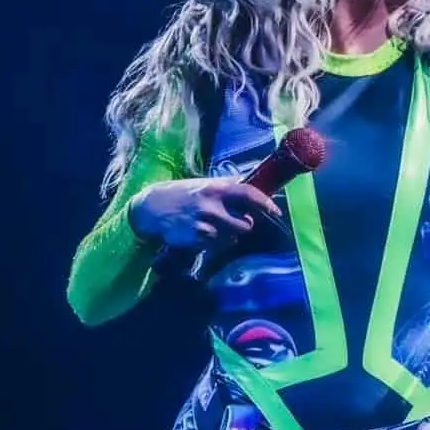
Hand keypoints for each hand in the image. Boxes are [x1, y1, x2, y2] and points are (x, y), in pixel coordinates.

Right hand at [126, 177, 281, 249]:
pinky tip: (200, 232)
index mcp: (216, 188)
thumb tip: (254, 186)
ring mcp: (204, 223)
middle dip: (243, 225)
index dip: (265, 203)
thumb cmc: (183, 194)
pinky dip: (213, 242)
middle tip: (234, 221)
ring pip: (231, 237)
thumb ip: (228, 187)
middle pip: (245, 224)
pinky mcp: (196, 238)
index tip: (277, 211)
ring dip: (228, 235)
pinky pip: (216, 245)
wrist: (152, 207)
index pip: (248, 194)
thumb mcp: (205, 184)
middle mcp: (212, 205)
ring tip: (213, 226)